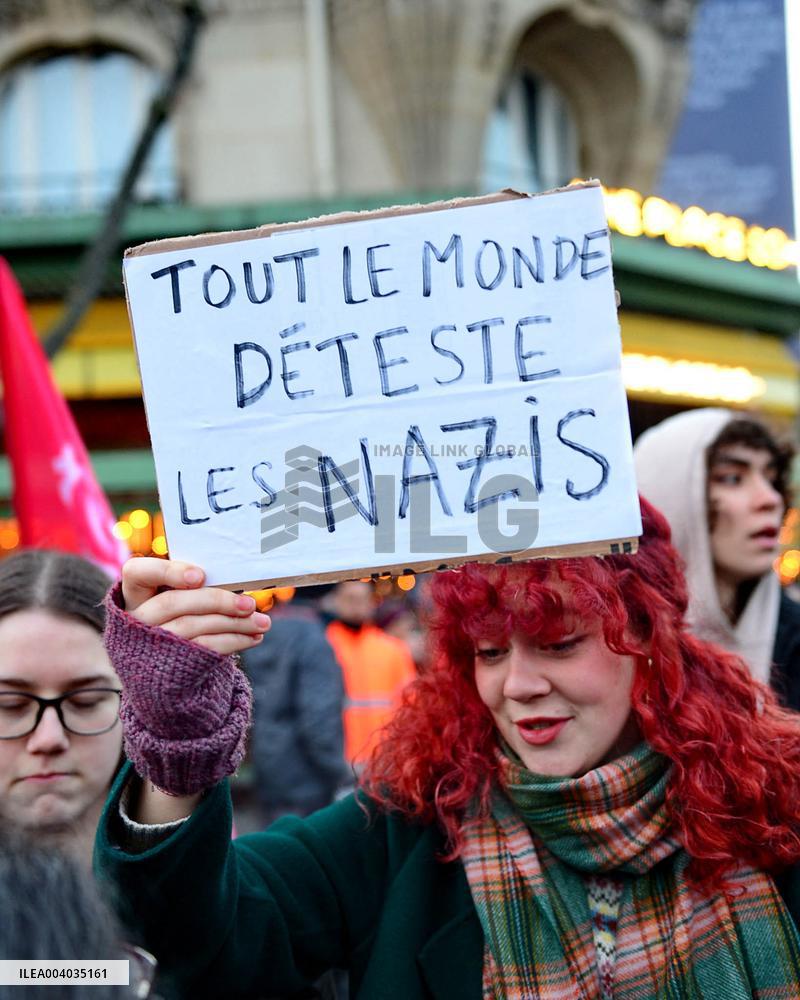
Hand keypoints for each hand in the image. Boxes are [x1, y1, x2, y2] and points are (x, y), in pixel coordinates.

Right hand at [120, 557, 270, 654]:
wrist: (170, 668)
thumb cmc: (181, 619)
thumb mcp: (180, 601)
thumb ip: (197, 588)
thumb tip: (238, 579)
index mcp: (136, 593)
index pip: (136, 572)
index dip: (167, 572)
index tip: (199, 576)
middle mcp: (136, 618)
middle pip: (172, 603)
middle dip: (216, 601)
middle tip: (249, 603)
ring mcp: (148, 644)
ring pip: (191, 628)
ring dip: (233, 624)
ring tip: (262, 623)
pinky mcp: (166, 666)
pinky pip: (202, 649)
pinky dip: (233, 641)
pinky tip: (253, 638)